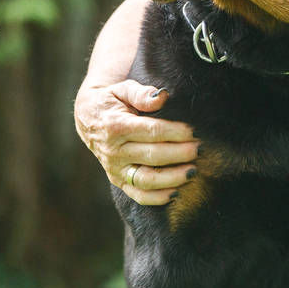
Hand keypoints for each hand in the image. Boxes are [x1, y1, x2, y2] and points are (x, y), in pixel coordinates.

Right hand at [75, 80, 198, 204]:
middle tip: (200, 149)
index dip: (175, 132)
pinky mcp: (117, 180)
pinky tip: (176, 193)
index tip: (194, 132)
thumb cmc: (113, 100)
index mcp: (116, 126)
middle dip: (180, 154)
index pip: (151, 131)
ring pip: (146, 179)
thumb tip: (162, 97)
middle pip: (152, 156)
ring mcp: (115, 168)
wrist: (88, 118)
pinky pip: (137, 194)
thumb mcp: (123, 89)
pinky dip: (156, 198)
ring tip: (193, 171)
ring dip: (172, 178)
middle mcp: (114, 151)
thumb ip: (142, 93)